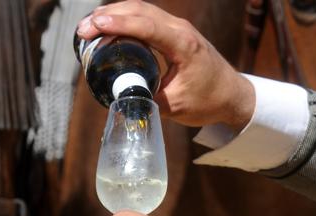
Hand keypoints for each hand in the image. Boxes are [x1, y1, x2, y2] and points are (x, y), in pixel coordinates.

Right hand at [77, 0, 254, 131]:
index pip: (146, 25)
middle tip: (83, 31)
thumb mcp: (175, 106)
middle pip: (139, 9)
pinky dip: (124, 19)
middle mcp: (180, 29)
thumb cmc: (209, 100)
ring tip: (89, 27)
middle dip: (108, 15)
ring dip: (114, 13)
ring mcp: (177, 27)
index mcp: (183, 44)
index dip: (118, 24)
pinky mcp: (173, 32)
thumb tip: (118, 100)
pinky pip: (145, 17)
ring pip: (141, 9)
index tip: (94, 27)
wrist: (232, 95)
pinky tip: (108, 28)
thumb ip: (146, 101)